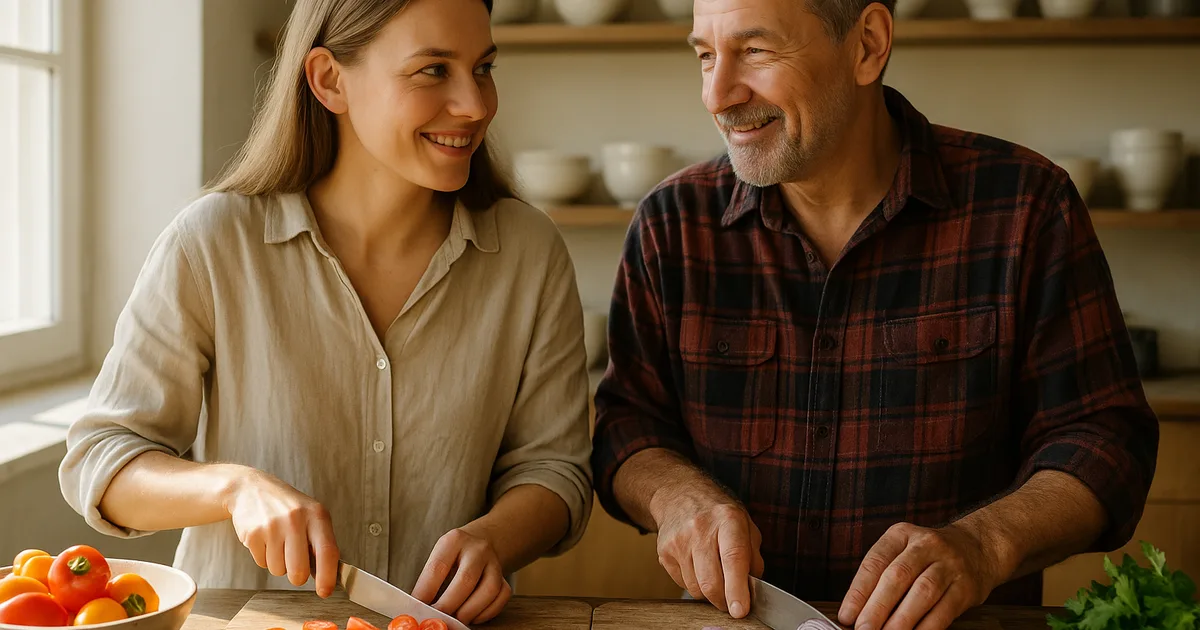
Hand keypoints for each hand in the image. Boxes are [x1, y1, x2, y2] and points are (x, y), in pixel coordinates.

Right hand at [224, 468, 339, 597]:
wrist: (252, 489)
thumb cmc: (288, 507)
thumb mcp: (311, 516)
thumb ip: (320, 542)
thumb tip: (326, 576)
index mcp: (317, 515)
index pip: (327, 551)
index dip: (327, 576)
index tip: (325, 591)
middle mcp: (296, 519)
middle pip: (298, 571)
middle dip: (296, 576)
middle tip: (294, 563)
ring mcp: (273, 526)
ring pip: (278, 570)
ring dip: (278, 563)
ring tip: (278, 541)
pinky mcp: (253, 533)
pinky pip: (262, 563)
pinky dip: (264, 557)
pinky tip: (265, 539)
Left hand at [411, 528, 511, 624]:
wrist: (480, 543)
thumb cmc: (452, 556)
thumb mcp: (439, 557)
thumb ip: (429, 581)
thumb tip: (418, 607)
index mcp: (454, 540)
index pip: (438, 568)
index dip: (426, 591)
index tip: (418, 607)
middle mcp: (478, 549)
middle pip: (466, 579)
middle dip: (449, 604)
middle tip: (437, 618)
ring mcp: (494, 562)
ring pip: (489, 589)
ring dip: (470, 611)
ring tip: (455, 620)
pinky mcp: (504, 577)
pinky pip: (501, 597)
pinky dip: (486, 613)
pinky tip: (472, 616)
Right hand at [653, 490, 764, 618]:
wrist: (681, 497)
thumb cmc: (719, 515)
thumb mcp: (746, 526)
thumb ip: (753, 558)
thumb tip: (751, 589)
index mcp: (728, 519)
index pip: (733, 558)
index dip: (737, 588)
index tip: (740, 610)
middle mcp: (700, 528)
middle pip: (710, 581)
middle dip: (724, 601)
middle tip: (732, 603)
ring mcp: (679, 541)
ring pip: (696, 588)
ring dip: (709, 593)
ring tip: (715, 576)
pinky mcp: (664, 552)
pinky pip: (683, 584)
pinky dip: (695, 584)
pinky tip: (699, 568)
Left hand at [837, 522, 1005, 629]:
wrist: (977, 548)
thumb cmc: (928, 556)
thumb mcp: (902, 551)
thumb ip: (880, 576)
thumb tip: (856, 611)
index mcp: (901, 534)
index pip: (875, 562)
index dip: (858, 591)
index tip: (847, 615)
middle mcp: (926, 545)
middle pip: (897, 576)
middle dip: (877, 607)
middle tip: (863, 629)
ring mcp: (949, 565)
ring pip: (922, 593)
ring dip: (901, 620)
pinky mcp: (966, 587)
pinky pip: (944, 611)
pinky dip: (926, 627)